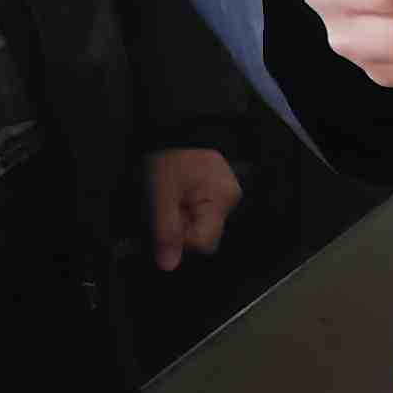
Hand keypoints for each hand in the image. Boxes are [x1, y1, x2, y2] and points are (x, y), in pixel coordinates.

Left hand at [144, 145, 241, 271]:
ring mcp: (226, 194)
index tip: (167, 221)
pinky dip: (187, 209)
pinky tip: (179, 194)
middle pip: (205, 235)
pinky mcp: (218, 192)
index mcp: (222, 197)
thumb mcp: (161, 193)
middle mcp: (230, 198)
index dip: (181, 238)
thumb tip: (169, 265)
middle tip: (168, 205)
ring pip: (201, 225)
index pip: (204, 242)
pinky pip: (202, 212)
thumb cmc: (169, 154)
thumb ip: (166, 230)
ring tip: (172, 196)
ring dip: (182, 218)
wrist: (171, 127)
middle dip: (182, 226)